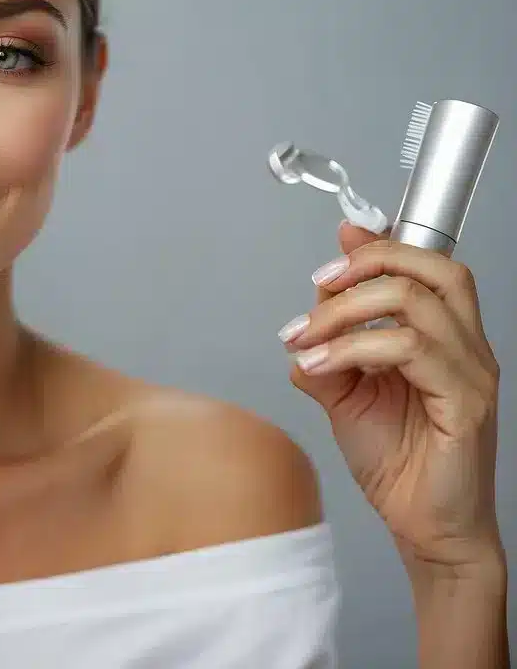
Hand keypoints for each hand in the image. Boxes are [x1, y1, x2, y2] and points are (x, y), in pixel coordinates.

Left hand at [280, 222, 503, 572]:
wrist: (425, 527)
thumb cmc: (397, 463)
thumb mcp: (346, 395)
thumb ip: (329, 350)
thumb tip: (303, 318)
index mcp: (445, 338)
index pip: (428, 267)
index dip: (381, 246)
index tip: (333, 251)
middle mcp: (467, 348)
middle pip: (432, 270)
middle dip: (365, 266)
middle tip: (316, 288)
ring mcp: (471, 374)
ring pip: (416, 304)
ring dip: (345, 312)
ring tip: (304, 339)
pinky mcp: (465, 403)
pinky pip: (411, 351)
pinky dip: (354, 349)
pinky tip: (319, 366)